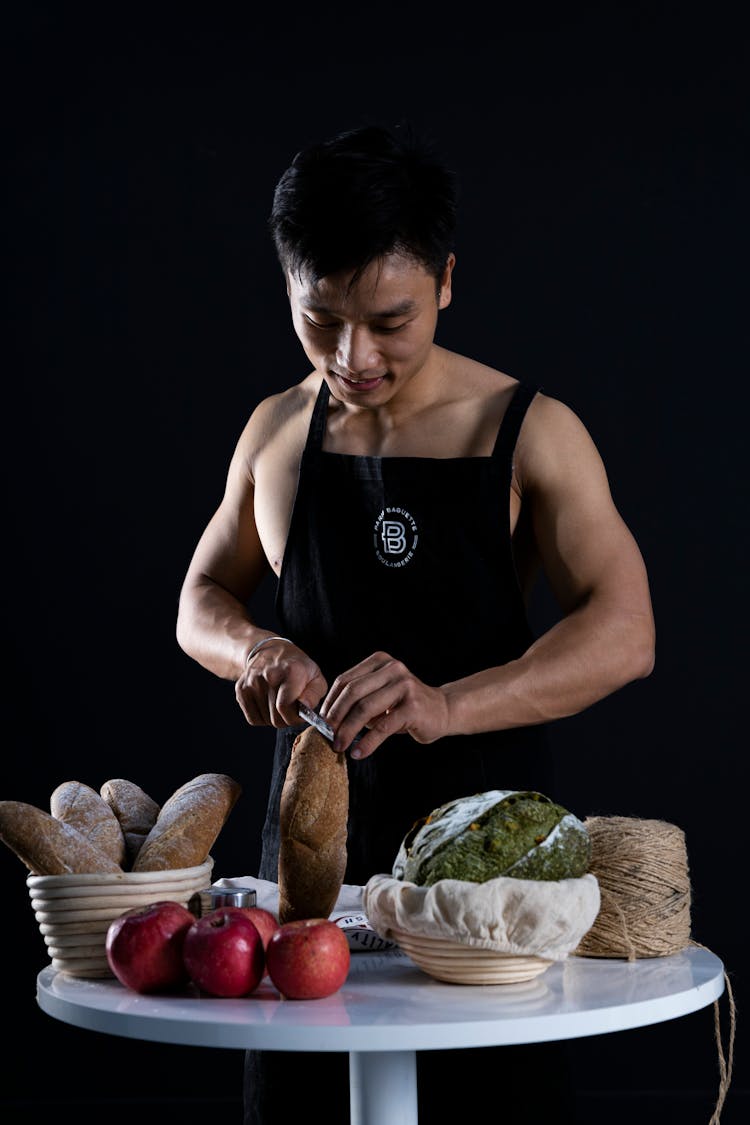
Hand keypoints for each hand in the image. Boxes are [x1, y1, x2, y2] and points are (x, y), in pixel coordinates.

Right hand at [235, 638, 327, 728]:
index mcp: (290, 671)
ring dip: (274, 718)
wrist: (270, 651)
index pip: (284, 707)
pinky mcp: (241, 690)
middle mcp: (268, 675)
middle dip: (286, 719)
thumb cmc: (296, 667)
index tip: (299, 713)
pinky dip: (263, 717)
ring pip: (265, 720)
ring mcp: (252, 682)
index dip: (294, 717)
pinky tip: (268, 704)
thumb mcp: (315, 676)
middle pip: (275, 717)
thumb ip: (314, 694)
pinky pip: (253, 719)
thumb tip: (304, 706)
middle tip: (291, 708)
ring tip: (279, 702)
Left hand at [320, 651, 448, 759]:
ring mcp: (404, 685)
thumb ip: (358, 700)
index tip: (320, 722)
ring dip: (348, 731)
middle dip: (336, 717)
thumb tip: (328, 721)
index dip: (330, 703)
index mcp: (380, 662)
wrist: (442, 710)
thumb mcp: (380, 695)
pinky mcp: (413, 706)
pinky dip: (368, 742)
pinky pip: (383, 727)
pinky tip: (359, 752)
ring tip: (340, 746)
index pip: (345, 681)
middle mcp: (392, 668)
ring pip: (365, 709)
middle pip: (352, 693)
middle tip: (328, 736)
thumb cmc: (405, 705)